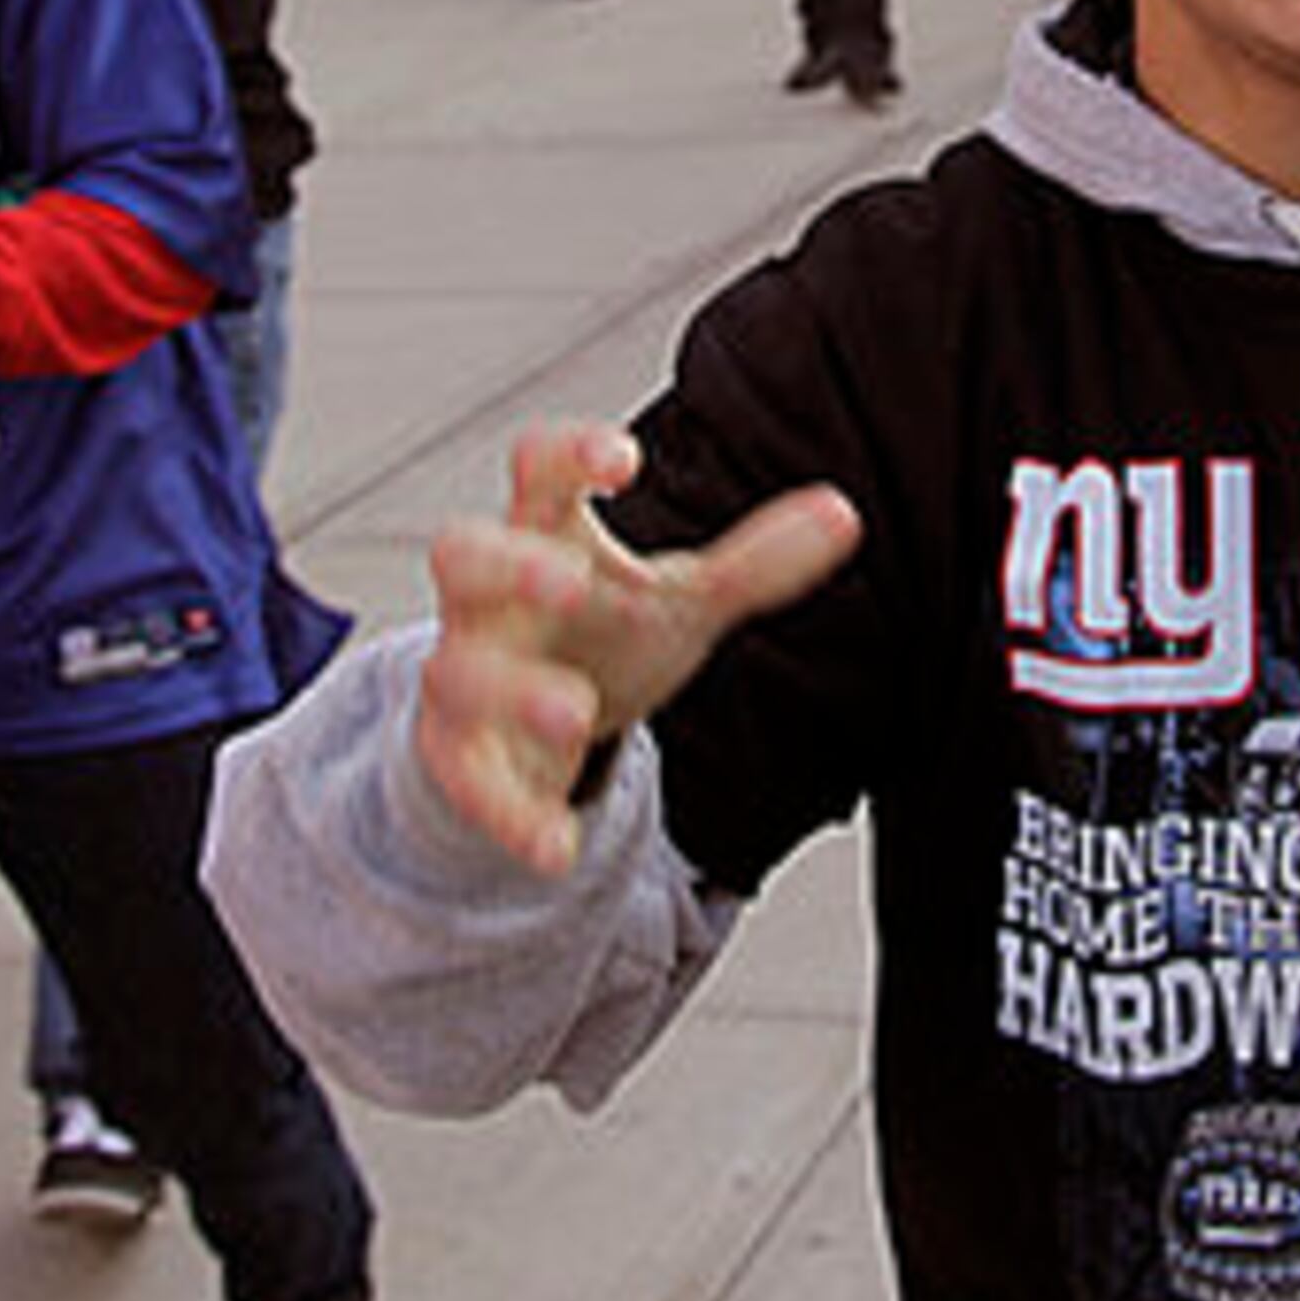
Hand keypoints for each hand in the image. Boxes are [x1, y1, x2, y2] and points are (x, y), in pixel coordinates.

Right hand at [414, 420, 861, 876]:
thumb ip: (755, 562)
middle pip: (460, 554)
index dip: (570, 453)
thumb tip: (843, 514)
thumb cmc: (600, 636)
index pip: (539, 470)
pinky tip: (556, 847)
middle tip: (568, 582)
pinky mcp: (457, 757)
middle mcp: (490, 599)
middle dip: (508, 566)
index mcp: (544, 536)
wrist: (530, 726)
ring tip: (576, 713)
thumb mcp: (680, 598)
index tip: (626, 459)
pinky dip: (511, 816)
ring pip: (456, 673)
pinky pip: (468, 784)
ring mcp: (466, 675)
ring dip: (511, 691)